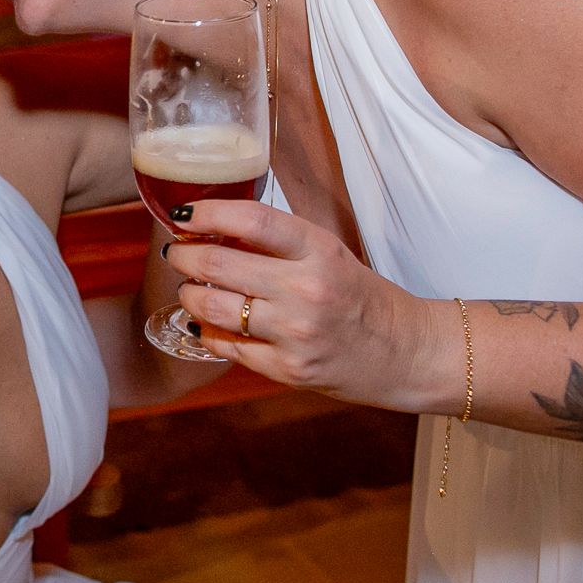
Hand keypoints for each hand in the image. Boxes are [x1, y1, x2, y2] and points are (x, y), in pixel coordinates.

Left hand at [160, 199, 455, 413]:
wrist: (406, 353)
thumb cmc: (359, 296)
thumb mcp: (327, 253)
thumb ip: (277, 241)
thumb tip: (211, 226)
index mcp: (319, 250)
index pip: (251, 218)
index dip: (207, 212)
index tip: (182, 214)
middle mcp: (307, 289)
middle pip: (219, 263)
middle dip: (183, 256)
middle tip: (176, 254)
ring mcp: (297, 333)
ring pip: (213, 306)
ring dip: (189, 294)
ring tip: (190, 288)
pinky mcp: (290, 370)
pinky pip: (227, 347)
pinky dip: (207, 332)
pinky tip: (205, 322)